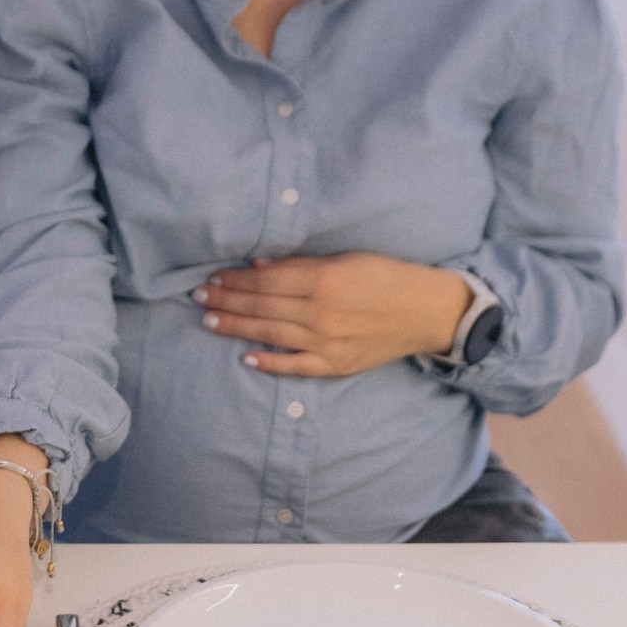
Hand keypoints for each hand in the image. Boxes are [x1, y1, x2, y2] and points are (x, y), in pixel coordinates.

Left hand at [192, 253, 471, 376]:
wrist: (426, 311)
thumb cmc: (387, 277)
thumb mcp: (347, 259)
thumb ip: (302, 265)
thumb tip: (259, 265)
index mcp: (324, 280)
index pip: (266, 280)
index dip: (236, 279)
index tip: (214, 277)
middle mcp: (321, 313)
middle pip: (261, 306)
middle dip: (226, 301)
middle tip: (199, 297)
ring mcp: (326, 342)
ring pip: (270, 334)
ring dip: (236, 327)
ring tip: (209, 321)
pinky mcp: (335, 365)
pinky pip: (295, 366)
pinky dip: (270, 363)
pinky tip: (246, 358)